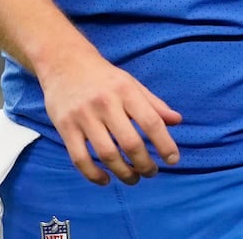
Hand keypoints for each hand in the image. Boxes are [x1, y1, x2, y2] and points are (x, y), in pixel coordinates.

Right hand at [38, 45, 182, 184]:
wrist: (64, 62)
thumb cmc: (104, 77)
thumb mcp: (132, 84)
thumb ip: (154, 104)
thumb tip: (177, 121)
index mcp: (126, 91)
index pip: (151, 122)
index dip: (165, 144)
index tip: (173, 160)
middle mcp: (106, 104)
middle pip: (130, 143)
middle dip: (144, 164)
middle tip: (151, 172)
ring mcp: (83, 116)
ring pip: (106, 154)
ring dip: (123, 173)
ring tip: (133, 178)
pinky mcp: (64, 127)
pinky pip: (79, 159)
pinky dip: (93, 175)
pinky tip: (106, 180)